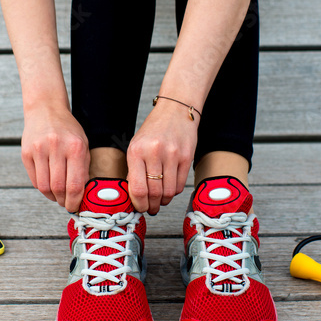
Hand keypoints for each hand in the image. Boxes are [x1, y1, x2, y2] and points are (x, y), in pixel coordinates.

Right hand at [21, 103, 90, 212]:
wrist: (45, 110)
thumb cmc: (67, 129)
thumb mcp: (83, 144)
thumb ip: (84, 168)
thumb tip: (82, 194)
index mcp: (75, 147)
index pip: (75, 184)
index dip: (75, 202)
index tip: (75, 207)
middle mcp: (56, 148)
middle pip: (58, 188)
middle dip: (63, 201)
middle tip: (66, 203)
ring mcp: (39, 150)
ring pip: (44, 187)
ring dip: (52, 197)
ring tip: (57, 196)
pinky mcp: (26, 153)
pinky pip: (34, 179)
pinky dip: (42, 188)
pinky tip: (48, 186)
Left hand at [126, 99, 196, 214]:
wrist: (175, 111)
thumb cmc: (154, 130)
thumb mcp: (136, 146)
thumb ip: (134, 169)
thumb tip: (134, 196)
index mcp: (136, 151)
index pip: (137, 188)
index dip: (138, 204)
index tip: (139, 208)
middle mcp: (154, 152)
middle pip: (154, 193)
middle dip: (151, 206)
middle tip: (150, 209)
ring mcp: (172, 155)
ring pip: (168, 191)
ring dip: (163, 201)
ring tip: (160, 201)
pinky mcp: (186, 157)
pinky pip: (180, 184)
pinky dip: (173, 192)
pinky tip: (169, 189)